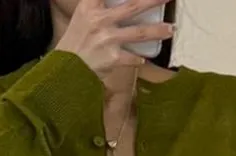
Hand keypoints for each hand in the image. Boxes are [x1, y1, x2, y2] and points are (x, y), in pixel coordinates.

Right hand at [55, 0, 174, 78]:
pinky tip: (145, 58)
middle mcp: (100, 20)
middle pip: (133, 6)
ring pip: (139, 33)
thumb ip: (98, 4)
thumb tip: (118, 3)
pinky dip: (140, 59)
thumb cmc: (76, 41)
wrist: (64, 69)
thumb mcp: (83, 15)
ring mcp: (107, 39)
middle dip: (153, 1)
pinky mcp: (112, 59)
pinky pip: (133, 58)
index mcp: (91, 6)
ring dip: (157, 31)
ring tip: (170, 29)